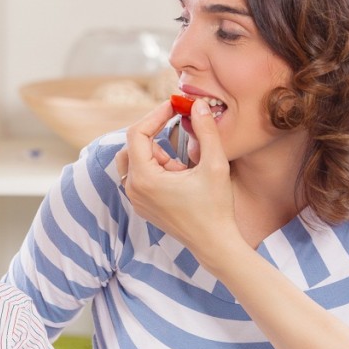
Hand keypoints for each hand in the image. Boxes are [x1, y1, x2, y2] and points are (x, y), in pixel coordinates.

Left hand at [115, 98, 234, 248]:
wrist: (214, 244)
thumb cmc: (215, 207)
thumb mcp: (215, 165)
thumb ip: (206, 131)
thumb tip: (199, 105)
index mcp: (144, 178)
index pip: (136, 134)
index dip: (154, 115)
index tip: (174, 106)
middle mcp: (133, 189)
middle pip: (132, 146)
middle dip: (156, 137)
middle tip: (180, 139)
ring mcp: (135, 199)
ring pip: (136, 161)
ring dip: (158, 156)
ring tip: (184, 169)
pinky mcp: (142, 205)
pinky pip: (140, 177)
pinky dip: (157, 169)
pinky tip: (181, 179)